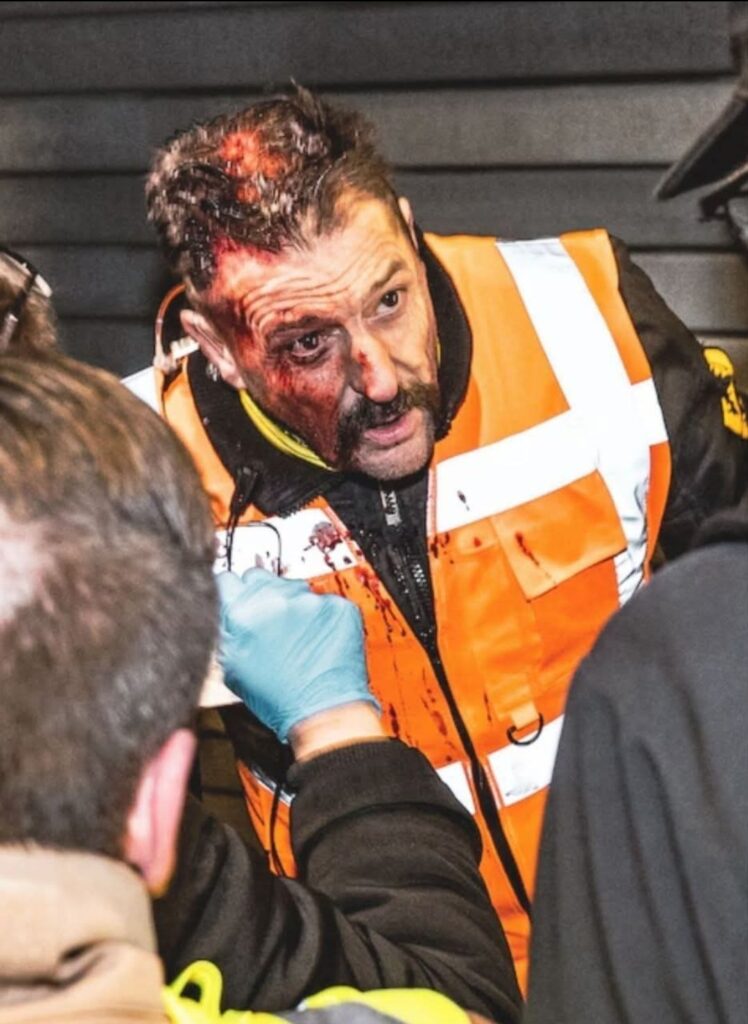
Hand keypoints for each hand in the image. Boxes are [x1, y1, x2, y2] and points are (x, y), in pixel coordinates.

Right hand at [217, 568, 377, 741]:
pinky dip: (318, 615)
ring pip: (291, 586)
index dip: (231, 594)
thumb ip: (225, 631)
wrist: (324, 713)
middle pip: (257, 577)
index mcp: (242, 615)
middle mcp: (274, 600)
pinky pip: (321, 600)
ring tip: (294, 636)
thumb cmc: (278, 699)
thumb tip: (224, 609)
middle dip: (258, 595)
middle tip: (266, 622)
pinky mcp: (337, 606)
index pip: (226, 580)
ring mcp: (309, 601)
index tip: (236, 601)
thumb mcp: (232, 667)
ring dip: (289, 604)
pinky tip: (316, 638)